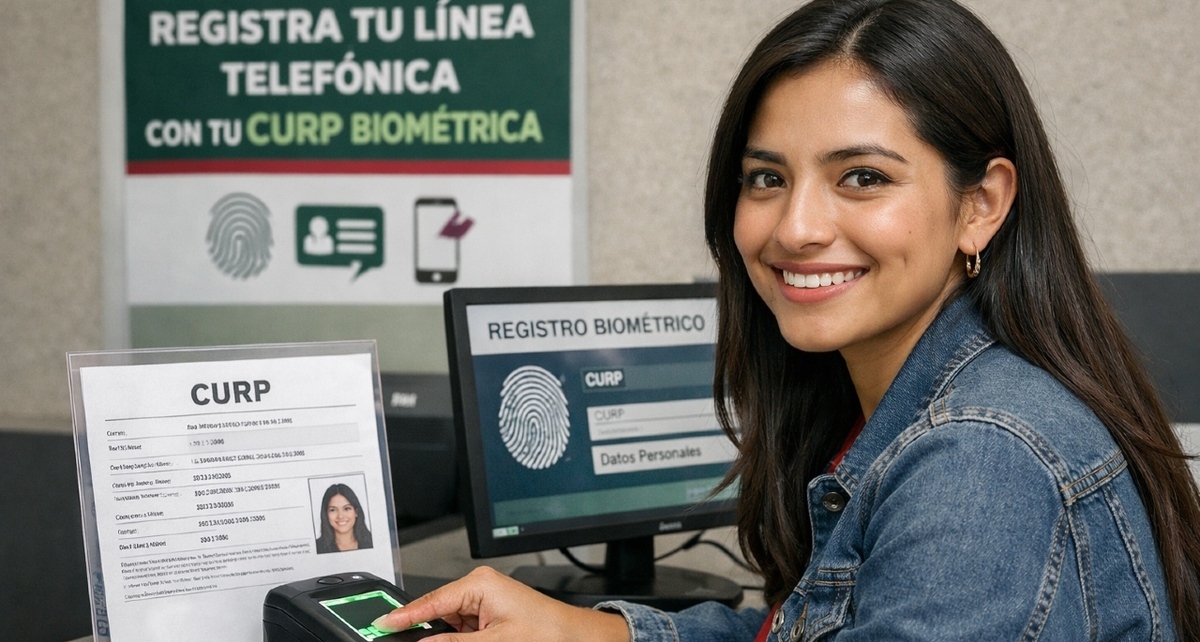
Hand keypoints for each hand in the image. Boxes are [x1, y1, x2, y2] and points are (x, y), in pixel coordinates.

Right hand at [372, 566, 629, 641]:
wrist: (578, 638)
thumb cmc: (548, 632)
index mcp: (480, 584)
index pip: (431, 602)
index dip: (404, 617)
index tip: (380, 625)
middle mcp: (481, 587)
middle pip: (437, 613)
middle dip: (426, 632)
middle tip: (402, 636)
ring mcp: (486, 601)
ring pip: (450, 625)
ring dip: (446, 638)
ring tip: (481, 639)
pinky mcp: (492, 615)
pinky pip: (465, 629)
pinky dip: (460, 639)